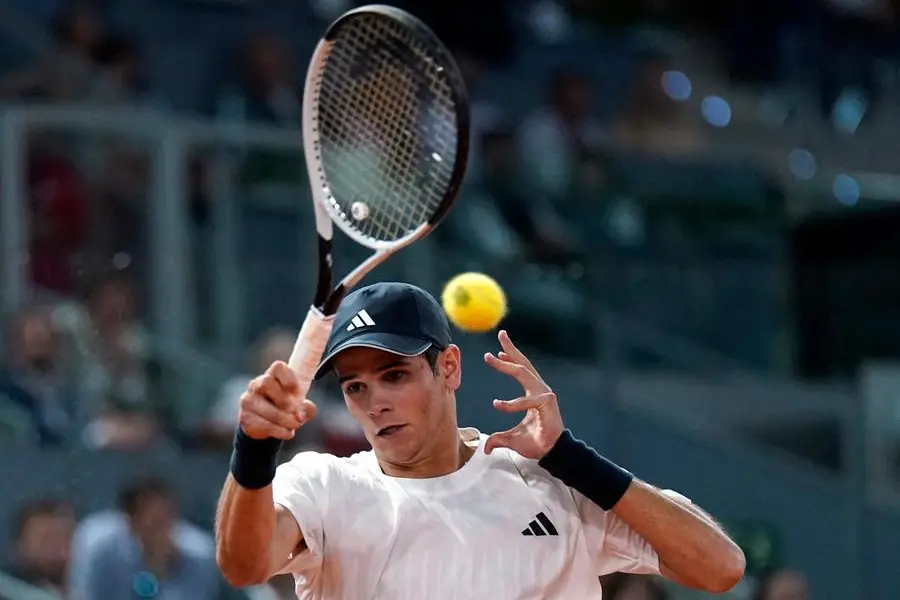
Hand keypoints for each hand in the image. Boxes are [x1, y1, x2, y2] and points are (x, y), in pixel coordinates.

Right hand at [238, 361, 317, 440]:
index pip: (278, 367)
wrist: (266, 425)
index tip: (298, 393)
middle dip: (283, 399)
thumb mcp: (300, 406)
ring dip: (283, 419)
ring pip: (263, 406)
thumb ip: (306, 408)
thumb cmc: (286, 408)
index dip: (290, 379)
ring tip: (294, 425)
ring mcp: (248, 399)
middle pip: (266, 382)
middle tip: (294, 410)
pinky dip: (278, 430)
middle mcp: (257, 384)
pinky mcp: (245, 417)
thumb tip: (300, 415)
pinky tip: (287, 433)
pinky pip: (261, 423)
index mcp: (273, 375)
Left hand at [483, 330, 563, 457]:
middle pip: (524, 363)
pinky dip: (511, 404)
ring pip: (523, 374)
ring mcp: (544, 394)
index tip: (497, 350)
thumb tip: (485, 448)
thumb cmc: (535, 442)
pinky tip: (497, 404)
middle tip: (500, 334)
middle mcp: (539, 389)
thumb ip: (498, 439)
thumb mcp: (510, 438)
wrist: (551, 452)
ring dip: (506, 364)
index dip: (511, 357)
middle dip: (511, 348)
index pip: (522, 369)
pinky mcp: (547, 404)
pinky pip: (526, 401)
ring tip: (490, 357)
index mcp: (533, 392)